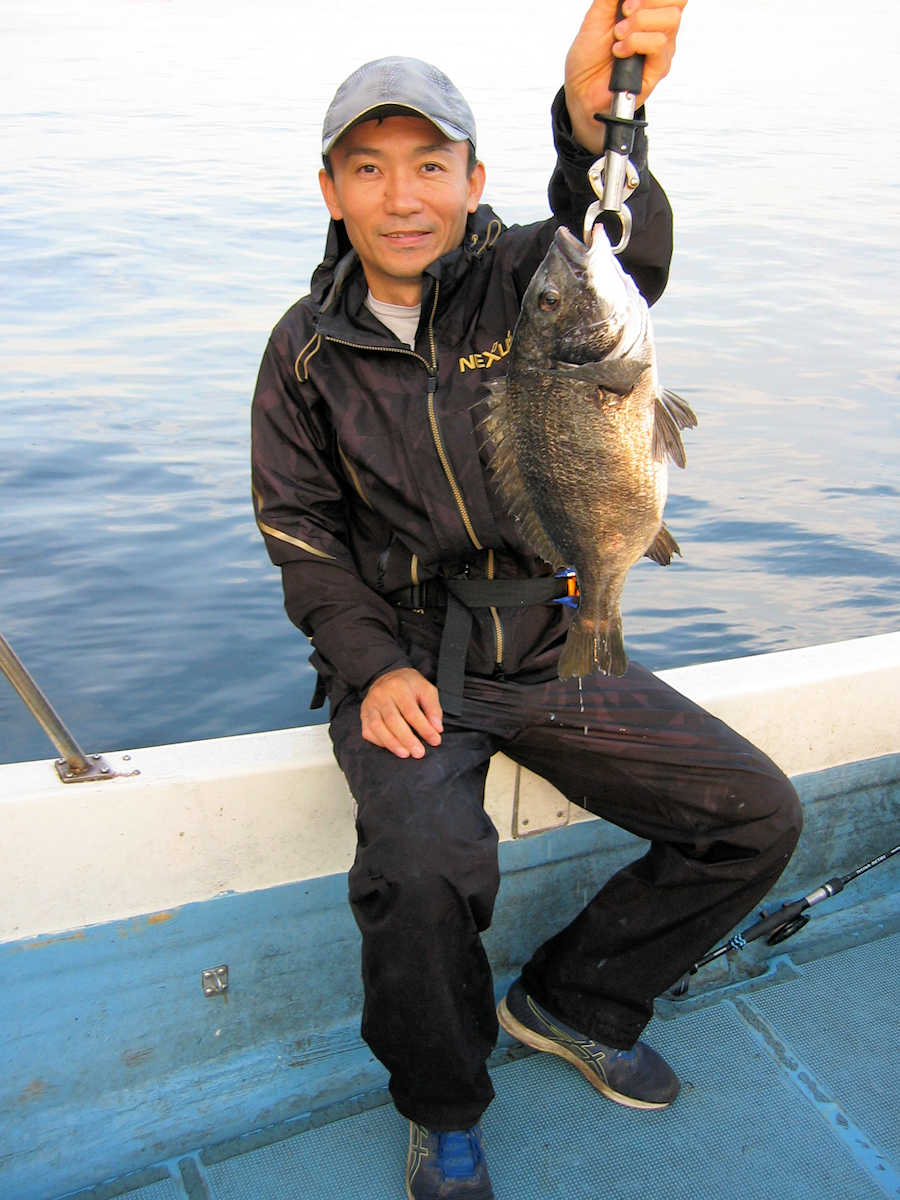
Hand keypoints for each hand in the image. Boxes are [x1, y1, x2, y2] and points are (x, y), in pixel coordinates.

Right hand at [360, 667, 443, 758]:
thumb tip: (437, 729)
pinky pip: (368, 731)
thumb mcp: (426, 689)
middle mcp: (381, 694)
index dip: (424, 728)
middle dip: (407, 739)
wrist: (387, 676)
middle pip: (393, 720)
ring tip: (406, 754)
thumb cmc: (409, 686)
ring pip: (378, 727)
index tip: (435, 740)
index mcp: (398, 686)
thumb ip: (433, 708)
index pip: (411, 711)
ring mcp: (369, 705)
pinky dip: (380, 742)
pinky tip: (393, 747)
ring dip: (392, 744)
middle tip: (419, 753)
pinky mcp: (363, 714)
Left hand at [565, 0, 687, 153]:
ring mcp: (661, 51)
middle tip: (624, 14)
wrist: (581, 90)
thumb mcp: (597, 15)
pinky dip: (635, 43)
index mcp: (649, 13)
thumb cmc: (589, 57)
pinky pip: (658, 45)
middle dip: (646, 2)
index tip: (626, 2)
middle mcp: (658, 30)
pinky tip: (620, 52)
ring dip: (639, 24)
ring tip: (618, 36)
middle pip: (676, 3)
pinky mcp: (658, 70)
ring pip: (670, 20)